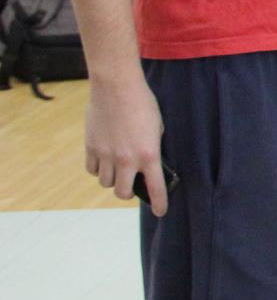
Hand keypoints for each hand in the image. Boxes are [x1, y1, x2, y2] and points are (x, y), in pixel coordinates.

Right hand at [84, 69, 168, 215]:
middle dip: (128, 193)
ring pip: (105, 183)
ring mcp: (106, 155)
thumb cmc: (143, 104)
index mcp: (149, 155)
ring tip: (117, 168)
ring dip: (112, 180)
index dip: (160, 203)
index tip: (161, 212)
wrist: (117, 87)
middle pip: (123, 193)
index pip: (155, 188)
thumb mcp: (157, 127)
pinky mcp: (91, 147)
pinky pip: (92, 169)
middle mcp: (126, 160)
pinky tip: (104, 160)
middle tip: (132, 185)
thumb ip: (152, 148)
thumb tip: (147, 163)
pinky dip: (98, 168)